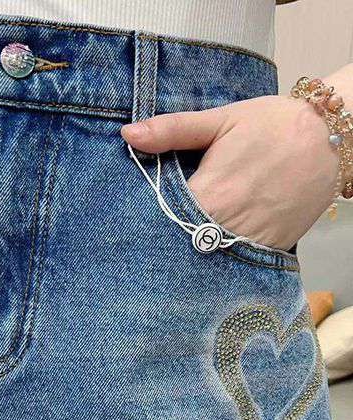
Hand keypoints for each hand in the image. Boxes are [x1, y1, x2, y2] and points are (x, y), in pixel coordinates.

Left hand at [121, 95, 339, 250]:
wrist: (333, 137)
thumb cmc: (273, 124)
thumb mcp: (222, 121)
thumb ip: (172, 130)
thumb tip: (128, 135)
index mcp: (210, 194)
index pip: (160, 221)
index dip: (140, 224)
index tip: (125, 222)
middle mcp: (228, 226)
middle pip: (179, 245)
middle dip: (160, 241)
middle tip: (138, 238)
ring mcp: (251, 241)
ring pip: (205, 258)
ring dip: (187, 251)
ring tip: (170, 242)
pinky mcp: (271, 249)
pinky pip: (235, 261)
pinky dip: (217, 255)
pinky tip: (205, 244)